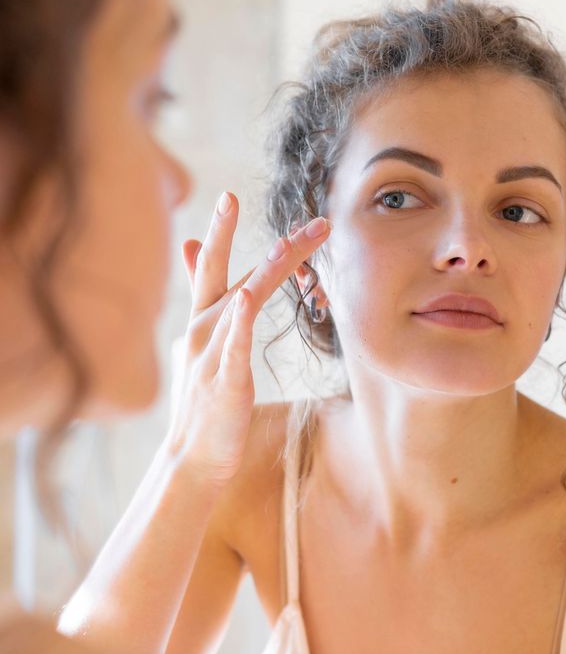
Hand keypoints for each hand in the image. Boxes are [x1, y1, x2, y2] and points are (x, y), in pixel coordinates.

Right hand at [166, 191, 330, 481]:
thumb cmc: (205, 400)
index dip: (221, 232)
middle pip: (224, 275)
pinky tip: (248, 297)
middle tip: (236, 197)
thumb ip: (206, 301)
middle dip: (232, 235)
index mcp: (201, 322)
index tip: (230, 197)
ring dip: (262, 271)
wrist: (194, 456)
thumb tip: (191, 250)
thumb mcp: (202, 345)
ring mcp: (210, 356)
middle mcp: (202, 331)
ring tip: (284, 242)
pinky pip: (233, 348)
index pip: (212, 269)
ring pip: (237, 303)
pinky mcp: (223, 383)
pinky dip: (240, 322)